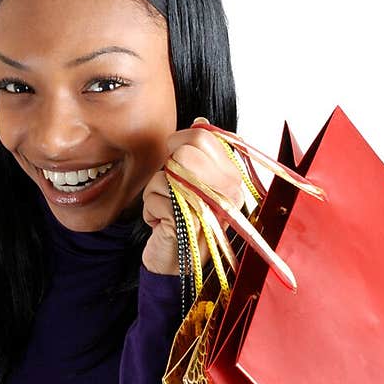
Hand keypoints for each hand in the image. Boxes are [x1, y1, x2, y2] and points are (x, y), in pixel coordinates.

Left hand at [141, 117, 246, 275]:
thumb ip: (200, 152)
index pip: (202, 137)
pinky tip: (164, 225)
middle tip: (174, 192)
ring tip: (168, 211)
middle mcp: (228, 193)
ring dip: (156, 194)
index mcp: (233, 178)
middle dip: (167, 171)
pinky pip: (154, 198)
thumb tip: (201, 120)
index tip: (177, 161)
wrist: (176, 263)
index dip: (180, 144)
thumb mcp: (196, 183)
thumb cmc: (185, 220)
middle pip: (182, 154)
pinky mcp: (186, 223)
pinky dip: (150, 211)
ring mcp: (208, 208)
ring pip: (163, 177)